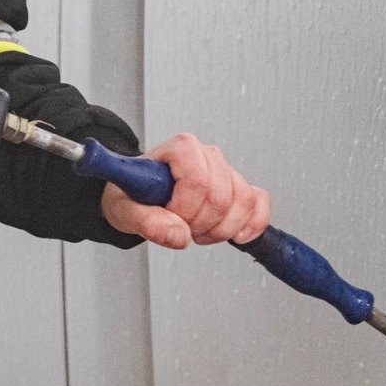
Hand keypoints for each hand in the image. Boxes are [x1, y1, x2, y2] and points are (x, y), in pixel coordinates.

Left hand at [100, 133, 269, 249]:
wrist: (139, 196)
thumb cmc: (134, 196)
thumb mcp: (126, 211)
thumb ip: (147, 222)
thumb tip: (178, 234)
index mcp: (181, 149)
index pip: (199, 180)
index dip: (187, 209)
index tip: (172, 216)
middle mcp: (207, 156)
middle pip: (222, 196)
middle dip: (202, 224)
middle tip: (183, 226)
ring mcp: (226, 172)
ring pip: (244, 202)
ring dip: (222, 228)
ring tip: (200, 230)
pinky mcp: (239, 189)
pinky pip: (259, 204)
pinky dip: (252, 224)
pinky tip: (235, 235)